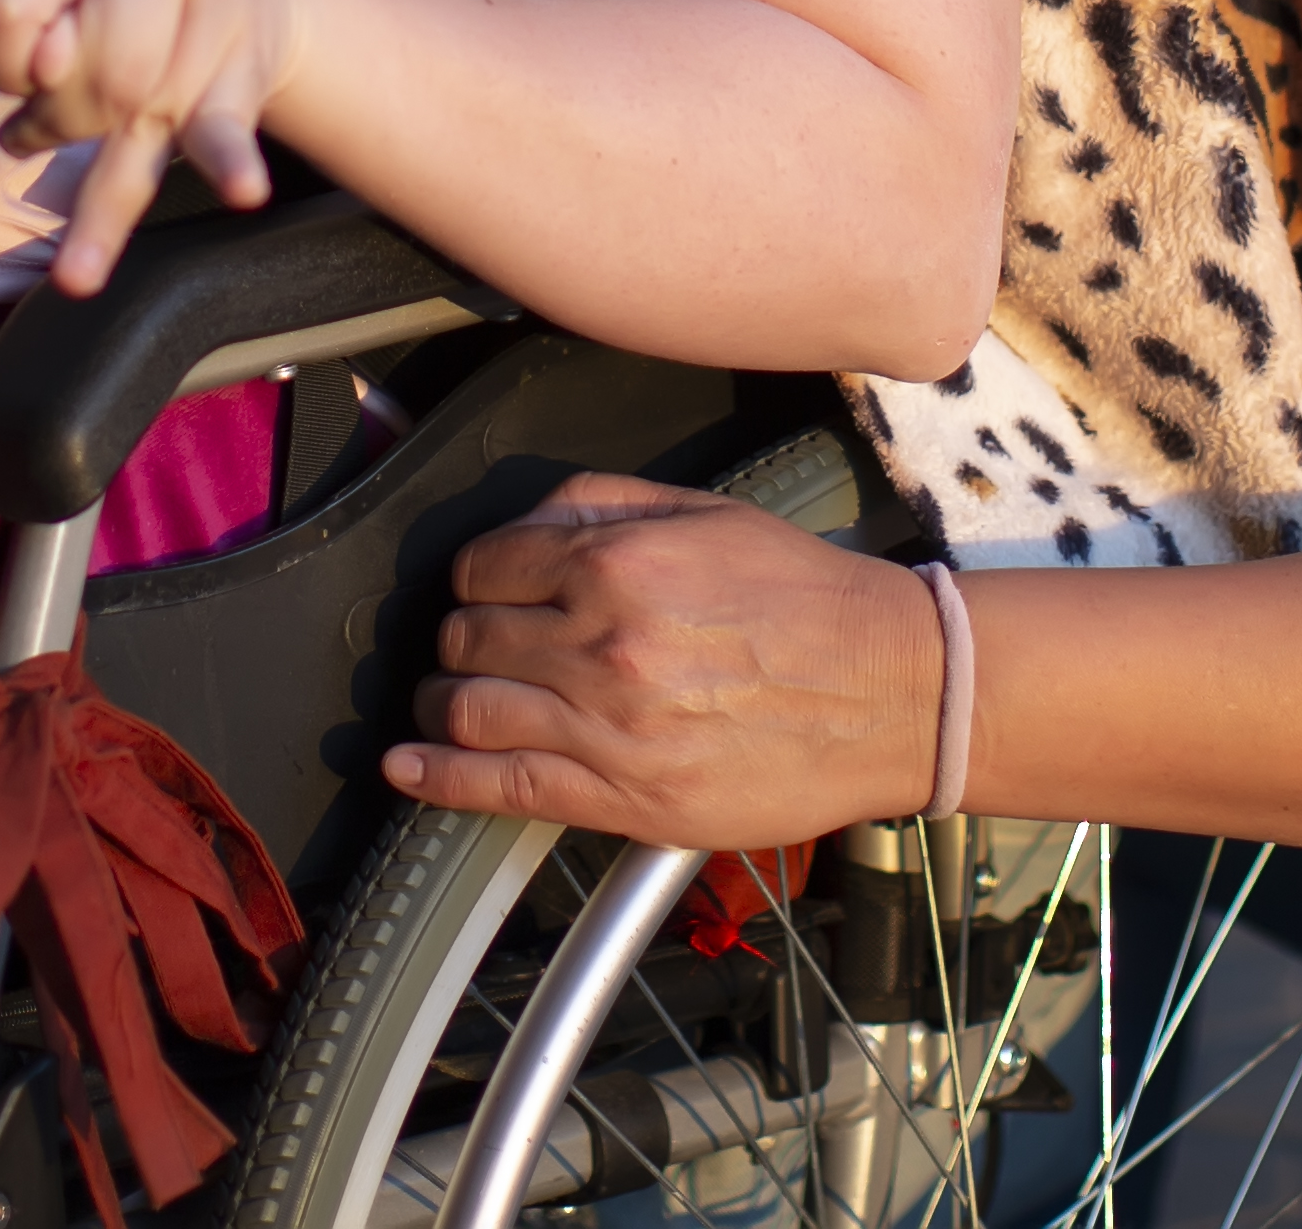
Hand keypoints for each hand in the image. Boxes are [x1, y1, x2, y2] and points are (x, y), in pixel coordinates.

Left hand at [0, 0, 294, 295]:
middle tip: (69, 94)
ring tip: (101, 149)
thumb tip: (46, 70)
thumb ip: (11, 22)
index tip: (24, 62)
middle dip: (57, 107)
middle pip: (74, 63)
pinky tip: (242, 189)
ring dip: (101, 136)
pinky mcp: (245, 68)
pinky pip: (226, 126)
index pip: (1, 5)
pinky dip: (231, 164)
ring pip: (128, 103)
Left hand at [389, 476, 945, 844]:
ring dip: (440, 707)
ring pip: (470, 711)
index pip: (485, 568)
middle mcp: (603, 642)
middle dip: (457, 643)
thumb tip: (522, 522)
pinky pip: (502, 787)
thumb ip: (602, 504)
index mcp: (618, 563)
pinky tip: (408, 770)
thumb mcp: (708, 513)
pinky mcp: (627, 797)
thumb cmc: (808, 600)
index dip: (474, 581)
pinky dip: (439, 779)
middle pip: (468, 639)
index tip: (483, 595)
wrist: (893, 692)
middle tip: (469, 651)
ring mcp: (610, 726)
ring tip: (444, 708)